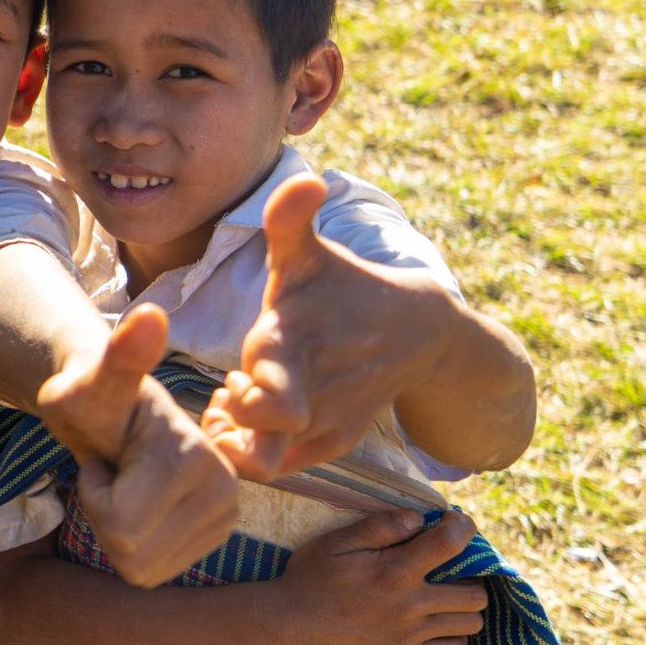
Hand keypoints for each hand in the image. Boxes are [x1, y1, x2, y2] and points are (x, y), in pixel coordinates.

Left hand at [34, 305, 239, 586]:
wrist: (113, 408)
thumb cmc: (94, 395)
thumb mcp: (92, 380)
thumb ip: (119, 355)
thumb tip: (151, 316)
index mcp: (199, 459)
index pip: (121, 527)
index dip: (95, 494)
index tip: (107, 455)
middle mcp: (228, 491)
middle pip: (131, 554)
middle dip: (103, 515)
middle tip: (112, 471)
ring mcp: (227, 517)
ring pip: (140, 569)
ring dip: (115, 530)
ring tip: (125, 483)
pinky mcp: (216, 536)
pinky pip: (150, 573)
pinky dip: (131, 544)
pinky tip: (137, 504)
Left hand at [201, 175, 456, 480]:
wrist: (418, 331)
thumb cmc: (345, 285)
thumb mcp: (312, 253)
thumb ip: (290, 220)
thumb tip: (305, 177)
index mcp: (297, 350)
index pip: (269, 406)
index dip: (240, 404)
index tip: (229, 383)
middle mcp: (313, 398)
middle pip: (262, 449)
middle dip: (232, 430)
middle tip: (227, 396)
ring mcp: (327, 427)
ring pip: (267, 463)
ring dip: (241, 440)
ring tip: (237, 403)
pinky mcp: (333, 445)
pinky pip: (283, 467)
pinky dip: (259, 450)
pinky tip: (252, 415)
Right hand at [272, 510, 488, 644]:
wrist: (290, 626)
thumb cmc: (310, 578)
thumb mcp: (336, 542)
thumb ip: (380, 527)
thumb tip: (419, 519)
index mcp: (394, 571)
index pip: (450, 544)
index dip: (463, 528)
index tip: (456, 523)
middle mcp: (411, 605)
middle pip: (475, 593)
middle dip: (471, 576)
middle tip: (452, 569)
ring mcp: (411, 635)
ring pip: (470, 623)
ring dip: (465, 607)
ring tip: (447, 597)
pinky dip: (454, 637)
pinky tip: (436, 625)